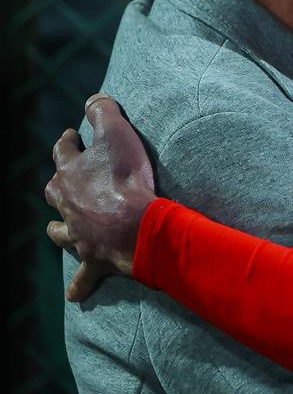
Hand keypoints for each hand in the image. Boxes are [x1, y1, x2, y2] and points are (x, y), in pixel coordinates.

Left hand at [44, 95, 155, 301]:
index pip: (63, 152)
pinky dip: (79, 285)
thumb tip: (92, 98)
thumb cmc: (126, 178)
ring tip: (56, 228)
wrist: (136, 225)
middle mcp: (68, 204)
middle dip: (57, 184)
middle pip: (54, 191)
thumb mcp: (116, 132)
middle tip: (64, 178)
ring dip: (57, 229)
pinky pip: (83, 276)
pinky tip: (74, 295)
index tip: (71, 135)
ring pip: (59, 231)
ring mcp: (79, 233)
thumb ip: (102, 110)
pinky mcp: (93, 258)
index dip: (67, 141)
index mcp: (72, 174)